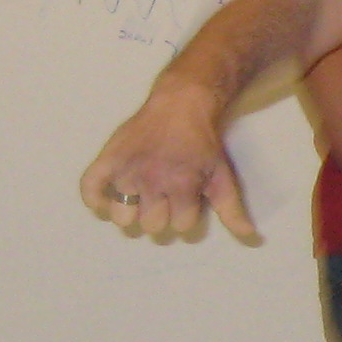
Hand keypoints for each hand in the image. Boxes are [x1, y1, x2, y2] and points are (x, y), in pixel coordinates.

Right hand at [80, 87, 255, 244]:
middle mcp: (153, 180)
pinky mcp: (109, 158)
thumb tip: (251, 237)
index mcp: (182, 186)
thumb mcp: (223, 176)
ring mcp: (128, 169)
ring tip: (139, 198)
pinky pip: (89, 187)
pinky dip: (94, 199)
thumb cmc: (204, 143)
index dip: (186, 214)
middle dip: (160, 214)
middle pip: (151, 225)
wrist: (182, 103)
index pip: (180, 225)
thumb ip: (232, 210)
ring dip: (131, 212)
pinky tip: (106, 201)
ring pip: (122, 216)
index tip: (187, 197)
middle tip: (164, 196)